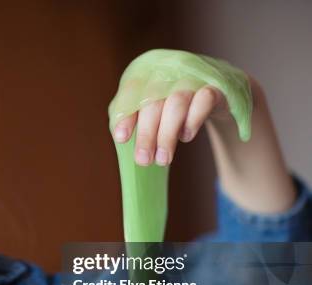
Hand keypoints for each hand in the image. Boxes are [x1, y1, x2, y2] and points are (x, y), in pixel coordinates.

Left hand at [112, 85, 231, 165]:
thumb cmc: (173, 104)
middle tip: (143, 161)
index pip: (131, 93)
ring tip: (163, 160)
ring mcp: (193, 77)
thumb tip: (119, 136)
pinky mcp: (216, 86)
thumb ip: (134, 115)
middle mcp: (169, 71)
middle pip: (153, 103)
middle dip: (146, 135)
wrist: (216, 93)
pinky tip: (185, 137)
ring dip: (167, 135)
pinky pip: (204, 100)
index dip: (126, 116)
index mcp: (147, 74)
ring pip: (176, 103)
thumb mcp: (152, 108)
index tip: (121, 139)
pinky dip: (193, 120)